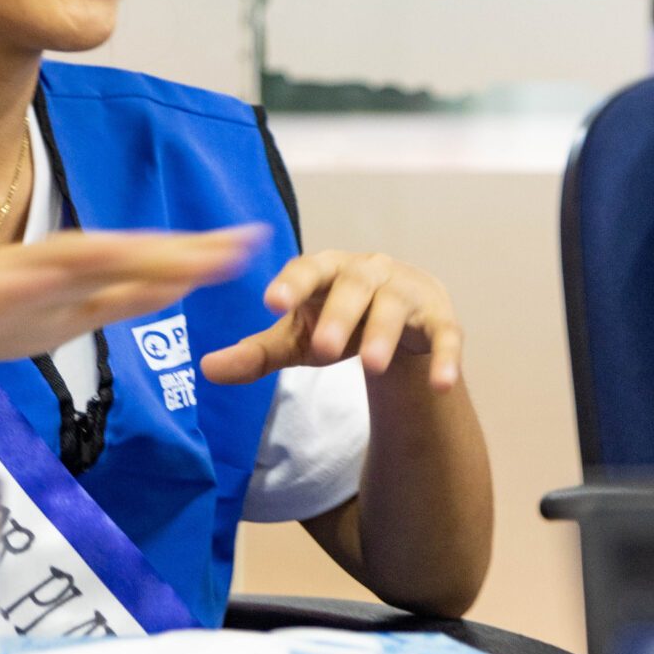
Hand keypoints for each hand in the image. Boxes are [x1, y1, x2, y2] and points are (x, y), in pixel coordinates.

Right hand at [0, 224, 264, 376]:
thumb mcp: (52, 324)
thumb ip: (100, 305)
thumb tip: (156, 294)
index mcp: (77, 281)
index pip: (148, 270)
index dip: (197, 259)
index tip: (246, 247)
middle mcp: (59, 268)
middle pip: (136, 258)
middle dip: (191, 251)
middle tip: (247, 240)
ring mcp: (26, 274)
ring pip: (95, 260)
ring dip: (144, 255)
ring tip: (190, 255)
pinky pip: (34, 278)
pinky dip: (67, 269)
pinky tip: (98, 263)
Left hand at [200, 250, 463, 389]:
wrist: (401, 322)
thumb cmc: (338, 321)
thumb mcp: (296, 339)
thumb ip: (256, 354)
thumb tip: (207, 369)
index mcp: (328, 270)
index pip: (308, 269)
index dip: (291, 283)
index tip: (270, 302)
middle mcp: (369, 272)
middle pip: (354, 286)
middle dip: (338, 315)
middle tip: (321, 350)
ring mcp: (407, 293)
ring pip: (394, 307)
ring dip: (382, 334)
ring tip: (369, 366)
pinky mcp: (440, 319)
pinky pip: (446, 335)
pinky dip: (445, 358)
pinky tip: (442, 384)